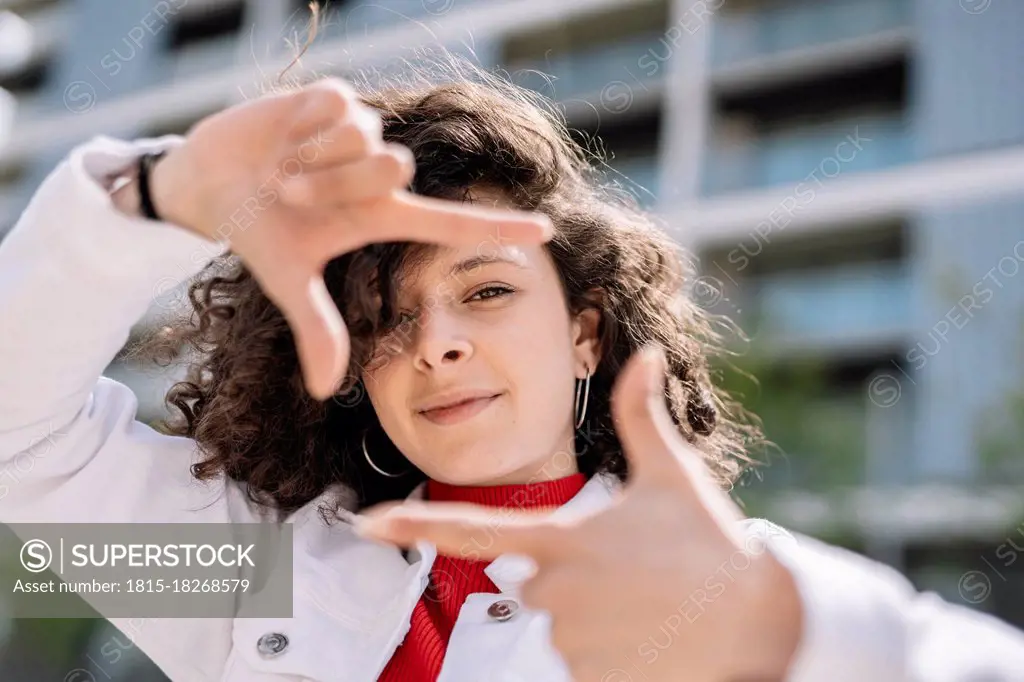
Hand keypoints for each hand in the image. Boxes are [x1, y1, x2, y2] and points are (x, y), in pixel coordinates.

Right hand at [148, 78, 551, 398]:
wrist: (212, 181)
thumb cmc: (261, 232)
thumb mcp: (288, 281)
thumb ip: (316, 328)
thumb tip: (325, 393)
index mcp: (382, 217)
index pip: (453, 223)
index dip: (501, 228)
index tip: (548, 232)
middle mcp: (381, 173)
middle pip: (398, 167)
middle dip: (337, 183)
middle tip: (292, 193)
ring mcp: (360, 133)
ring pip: (364, 136)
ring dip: (313, 157)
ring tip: (284, 166)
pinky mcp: (334, 97)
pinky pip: (336, 106)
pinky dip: (301, 126)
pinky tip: (285, 134)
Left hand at [356, 346, 803, 681]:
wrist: (761, 625)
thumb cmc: (711, 546)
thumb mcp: (673, 474)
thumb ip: (642, 414)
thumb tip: (643, 352)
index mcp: (562, 536)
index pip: (471, 526)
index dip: (414, 522)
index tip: (367, 519)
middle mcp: (554, 590)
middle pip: (532, 579)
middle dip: (571, 574)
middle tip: (633, 571)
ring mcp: (569, 642)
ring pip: (560, 623)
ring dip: (595, 614)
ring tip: (649, 604)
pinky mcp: (589, 680)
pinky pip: (581, 662)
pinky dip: (609, 650)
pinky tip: (650, 636)